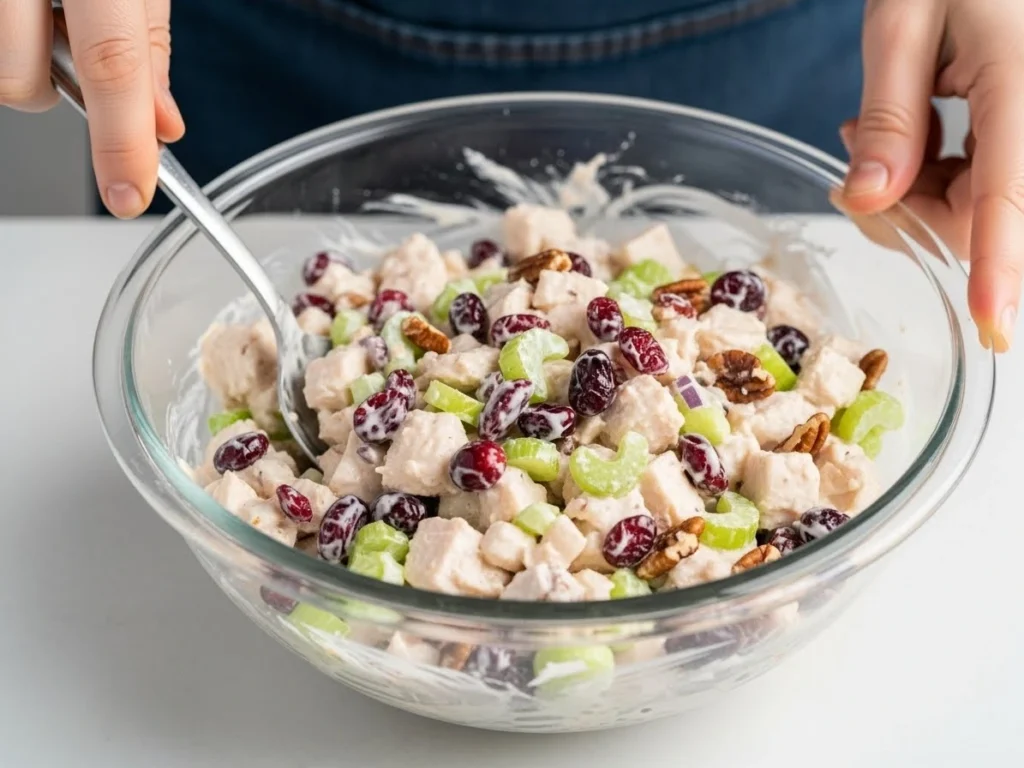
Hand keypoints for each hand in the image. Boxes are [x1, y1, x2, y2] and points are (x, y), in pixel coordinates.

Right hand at [0, 1, 184, 217]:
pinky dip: (5, 49)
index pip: (112, 65)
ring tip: (39, 24)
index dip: (122, 140)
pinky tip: (23, 19)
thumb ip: (146, 44)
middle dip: (45, 96)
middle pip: (20, 81)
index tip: (130, 194)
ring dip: (19, 67)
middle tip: (65, 58)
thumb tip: (163, 128)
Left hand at [841, 0, 1023, 352]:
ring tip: (873, 128)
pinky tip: (915, 131)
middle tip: (854, 158)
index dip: (1001, 269)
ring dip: (920, 194)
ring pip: (983, 211)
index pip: (1010, 198)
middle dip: (911, 212)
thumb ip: (888, 115)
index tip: (994, 325)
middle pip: (984, 218)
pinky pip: (990, 187)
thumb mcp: (901, 21)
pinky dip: (942, 177)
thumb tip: (866, 201)